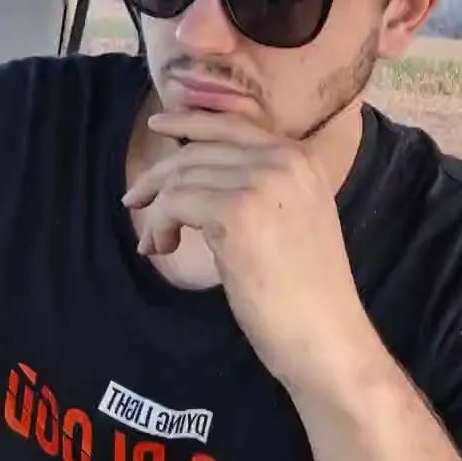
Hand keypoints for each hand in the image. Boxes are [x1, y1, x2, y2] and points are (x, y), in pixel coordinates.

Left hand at [122, 110, 372, 394]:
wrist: (326, 338)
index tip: (158, 124)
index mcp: (302, 158)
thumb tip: (198, 170)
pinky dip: (158, 225)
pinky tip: (160, 248)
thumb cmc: (307, 293)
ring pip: (183, 177)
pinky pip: (175, 204)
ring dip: (157, 209)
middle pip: (200, 150)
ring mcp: (261, 184)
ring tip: (152, 240)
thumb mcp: (294, 218)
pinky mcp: (236, 214)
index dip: (190, 122)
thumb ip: (261, 185)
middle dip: (161, 174)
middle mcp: (284, 160)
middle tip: (135, 199)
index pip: (233, 124)